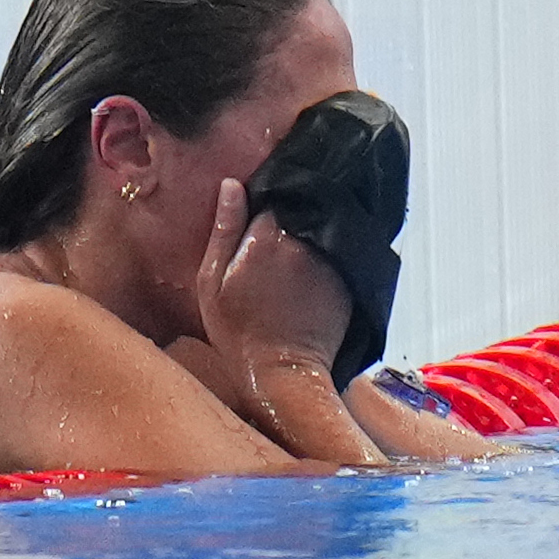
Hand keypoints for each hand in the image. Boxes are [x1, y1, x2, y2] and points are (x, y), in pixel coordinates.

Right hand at [196, 178, 350, 382]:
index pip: (271, 194)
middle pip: (300, 207)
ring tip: (293, 257)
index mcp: (265, 236)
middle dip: (289, 214)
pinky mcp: (347, 277)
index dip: (262, 202)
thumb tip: (232, 185)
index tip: (255, 218)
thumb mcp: (211, 282)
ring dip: (310, 232)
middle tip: (273, 240)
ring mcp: (329, 258)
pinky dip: (326, 254)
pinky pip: (337, 251)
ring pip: (320, 227)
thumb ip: (223, 230)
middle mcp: (303, 241)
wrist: (281, 373)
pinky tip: (310, 274)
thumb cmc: (238, 333)